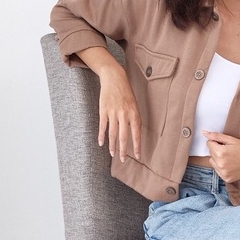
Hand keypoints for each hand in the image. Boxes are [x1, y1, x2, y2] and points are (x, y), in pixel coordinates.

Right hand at [76, 46, 141, 162]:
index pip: (137, 133)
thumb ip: (134, 118)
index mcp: (134, 113)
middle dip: (124, 150)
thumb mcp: (134, 104)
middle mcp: (124, 114)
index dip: (137, 146)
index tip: (138, 156)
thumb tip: (134, 133)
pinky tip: (101, 143)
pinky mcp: (104, 110)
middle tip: (123, 160)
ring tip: (113, 154)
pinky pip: (103, 126)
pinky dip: (101, 136)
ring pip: (113, 133)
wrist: (114, 78)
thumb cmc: (126, 92)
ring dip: (113, 145)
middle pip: (124, 136)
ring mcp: (113, 112)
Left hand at [202, 131, 239, 182]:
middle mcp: (220, 164)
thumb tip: (204, 133)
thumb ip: (217, 136)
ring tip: (230, 158)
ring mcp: (223, 173)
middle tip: (229, 150)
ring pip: (212, 162)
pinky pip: (218, 170)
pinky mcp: (226, 179)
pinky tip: (231, 165)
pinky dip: (222, 167)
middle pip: (210, 153)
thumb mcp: (232, 140)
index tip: (225, 144)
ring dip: (218, 159)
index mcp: (221, 152)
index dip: (217, 142)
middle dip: (217, 150)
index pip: (209, 144)